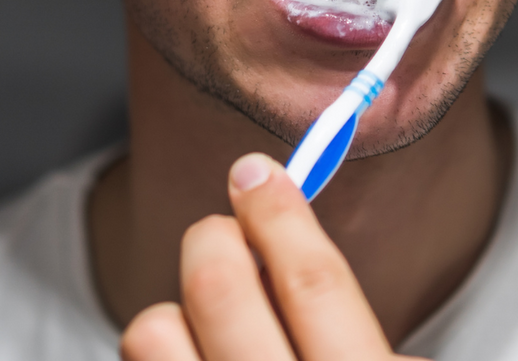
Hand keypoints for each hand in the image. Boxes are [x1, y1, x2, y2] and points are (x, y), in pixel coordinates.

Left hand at [120, 153, 421, 360]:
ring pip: (155, 329)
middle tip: (225, 231)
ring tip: (205, 324)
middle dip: (216, 235)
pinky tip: (190, 358)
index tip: (260, 174)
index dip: (282, 214)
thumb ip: (361, 332)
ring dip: (177, 311)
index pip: (314, 282)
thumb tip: (300, 243)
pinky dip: (160, 349)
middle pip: (221, 286)